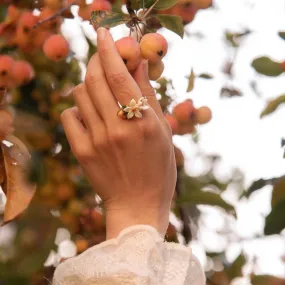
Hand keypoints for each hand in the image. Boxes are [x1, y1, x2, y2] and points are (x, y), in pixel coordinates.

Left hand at [61, 28, 175, 238]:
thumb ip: (148, 95)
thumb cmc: (158, 168)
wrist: (137, 204)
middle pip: (94, 78)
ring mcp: (96, 140)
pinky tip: (91, 115)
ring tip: (101, 92)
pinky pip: (70, 115)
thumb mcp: (163, 131)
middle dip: (95, 60)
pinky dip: (78, 108)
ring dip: (89, 84)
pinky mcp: (82, 151)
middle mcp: (116, 129)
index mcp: (142, 123)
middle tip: (102, 57)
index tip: (104, 34)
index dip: (110, 50)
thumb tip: (138, 64)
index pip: (119, 75)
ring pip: (79, 93)